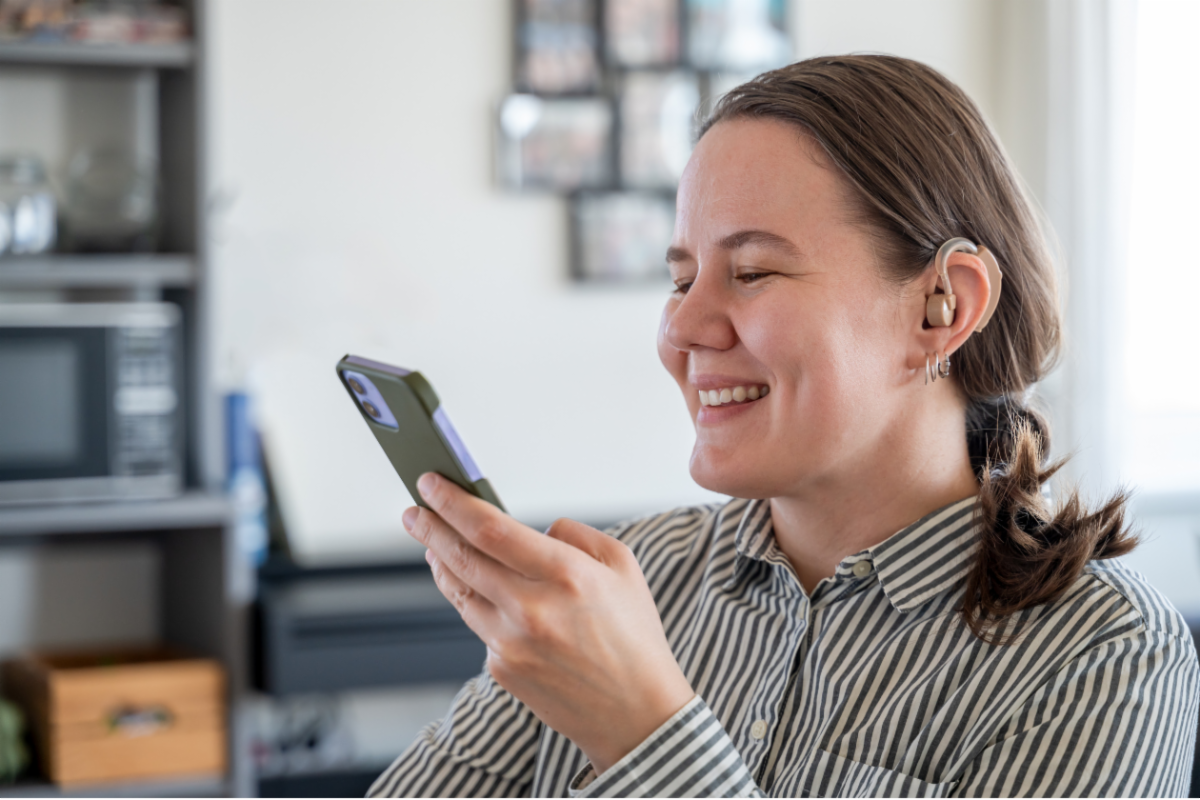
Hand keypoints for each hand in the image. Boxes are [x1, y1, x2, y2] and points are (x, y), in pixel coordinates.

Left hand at [403, 473, 695, 773]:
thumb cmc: (633, 636)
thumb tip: (535, 529)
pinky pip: (480, 624)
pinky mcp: (502, 668)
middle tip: (414, 510)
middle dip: (430, 527)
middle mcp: (532, 609)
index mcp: (566, 574)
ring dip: (440, 562)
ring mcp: (511, 642)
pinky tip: (474, 587)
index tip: (431, 484)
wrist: (637, 714)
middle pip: (461, 556)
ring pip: (460, 590)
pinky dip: (475, 601)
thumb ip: (575, 535)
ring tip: (432, 543)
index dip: (453, 502)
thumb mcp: (623, 567)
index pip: (490, 529)